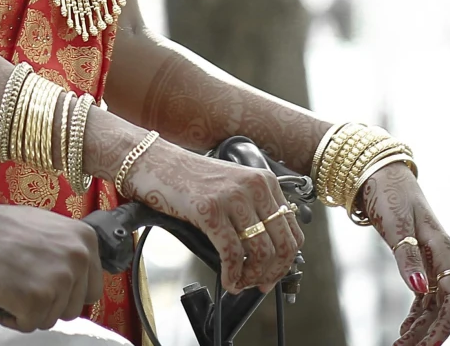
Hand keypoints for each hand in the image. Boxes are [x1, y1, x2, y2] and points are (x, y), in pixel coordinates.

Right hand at [0, 203, 106, 332]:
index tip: (47, 284)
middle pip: (73, 308)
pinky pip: (29, 326)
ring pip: (51, 319)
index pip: (93, 288)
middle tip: (24, 284)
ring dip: (30, 310)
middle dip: (48, 304)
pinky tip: (1, 295)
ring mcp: (59, 280)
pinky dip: (13, 317)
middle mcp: (78, 258)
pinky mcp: (38, 301)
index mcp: (84, 239)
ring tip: (10, 285)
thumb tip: (78, 270)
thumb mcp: (45, 226)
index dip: (67, 292)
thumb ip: (66, 248)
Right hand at [123, 141, 299, 294]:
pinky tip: (227, 280)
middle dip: (273, 274)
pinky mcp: (210, 210)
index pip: (293, 232)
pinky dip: (232, 275)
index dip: (286, 261)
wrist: (156, 163)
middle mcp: (255, 187)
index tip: (275, 274)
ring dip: (252, 277)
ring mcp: (233, 197)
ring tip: (241, 283)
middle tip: (261, 285)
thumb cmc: (190, 179)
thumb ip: (254, 212)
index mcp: (265, 182)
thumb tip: (268, 254)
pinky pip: (232, 254)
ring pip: (261, 252)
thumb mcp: (234, 187)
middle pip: (282, 245)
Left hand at [359, 165, 449, 345]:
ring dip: (422, 327)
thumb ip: (407, 257)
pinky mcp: (420, 262)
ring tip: (403, 345)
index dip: (446, 323)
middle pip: (446, 305)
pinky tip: (406, 329)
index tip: (430, 345)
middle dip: (432, 332)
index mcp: (443, 249)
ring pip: (435, 305)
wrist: (379, 173)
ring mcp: (433, 261)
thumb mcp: (396, 225)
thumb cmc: (389, 194)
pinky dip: (417, 315)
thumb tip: (419, 289)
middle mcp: (443, 258)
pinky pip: (425, 296)